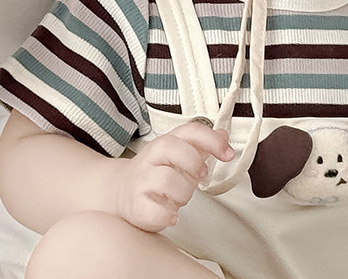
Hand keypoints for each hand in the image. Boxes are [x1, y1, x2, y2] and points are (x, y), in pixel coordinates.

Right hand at [113, 122, 234, 232]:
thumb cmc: (155, 173)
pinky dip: (167, 215)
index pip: (190, 131)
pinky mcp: (136, 205)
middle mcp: (152, 158)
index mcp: (166, 143)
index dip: (211, 140)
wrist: (120, 191)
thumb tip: (223, 136)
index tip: (228, 154)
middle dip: (193, 166)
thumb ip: (202, 145)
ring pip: (168, 180)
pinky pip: (156, 211)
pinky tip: (170, 214)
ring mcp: (141, 181)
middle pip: (175, 149)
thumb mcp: (179, 155)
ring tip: (178, 198)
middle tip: (198, 177)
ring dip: (182, 194)